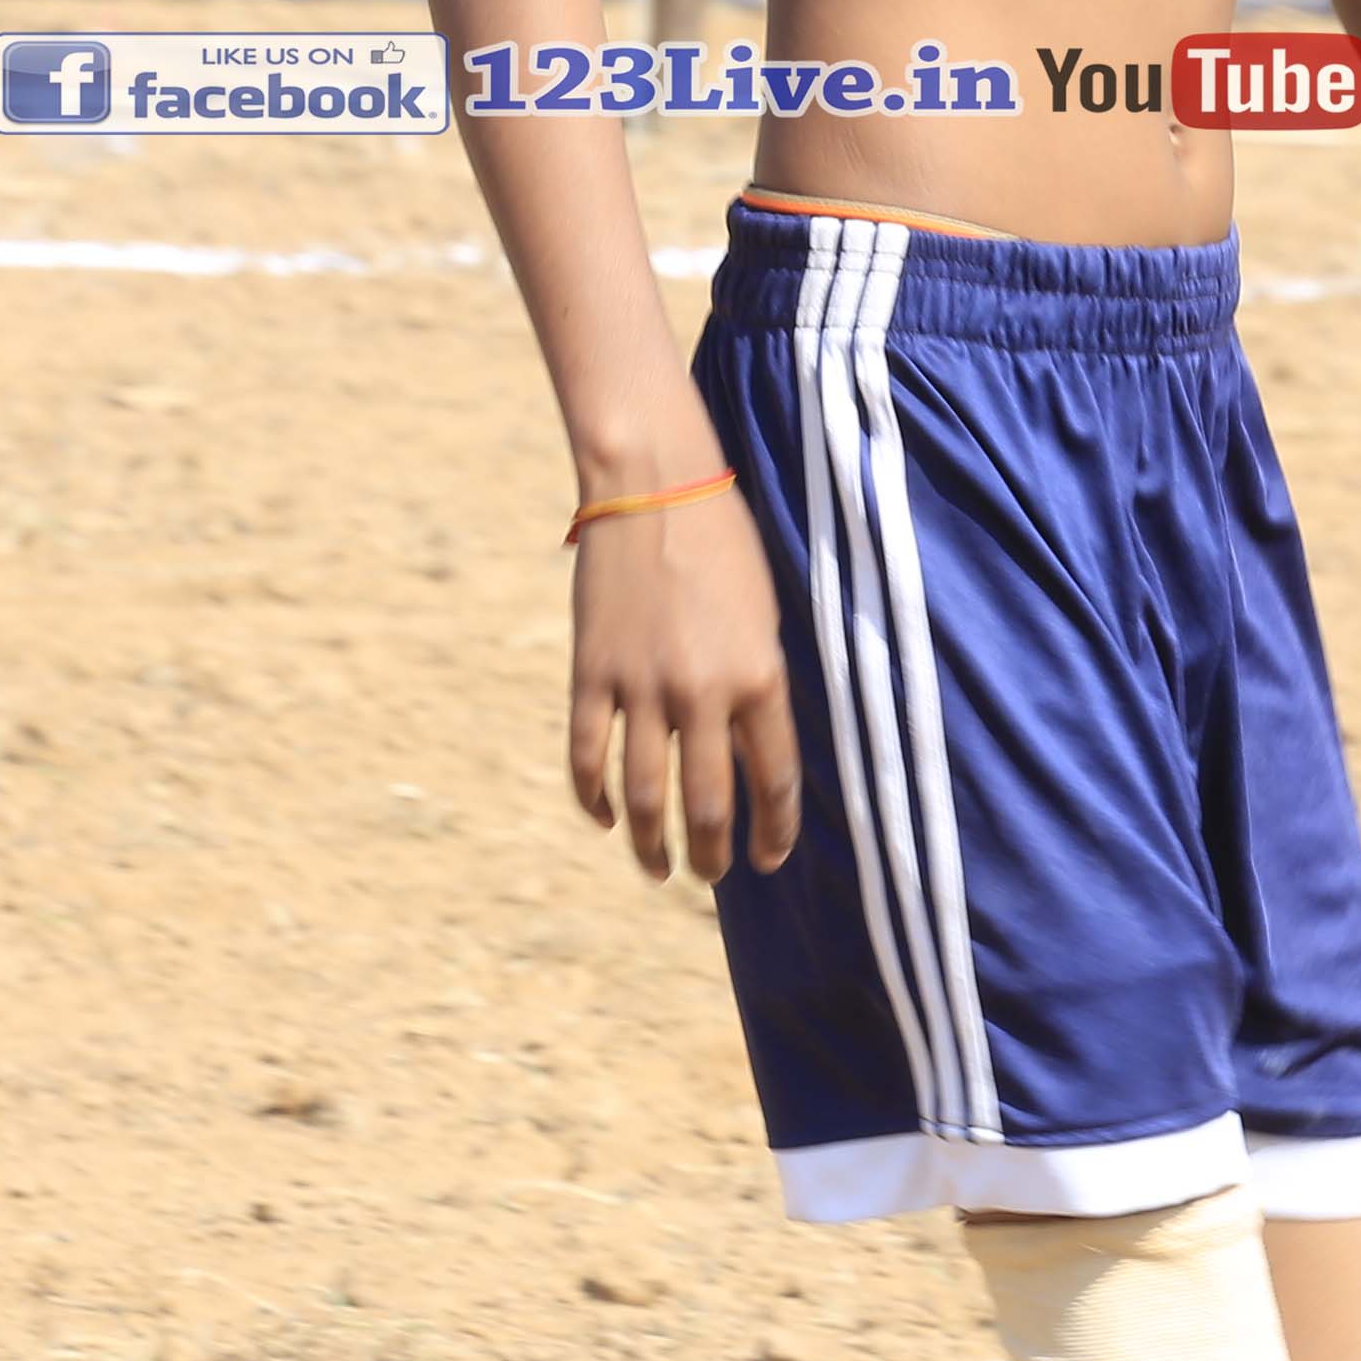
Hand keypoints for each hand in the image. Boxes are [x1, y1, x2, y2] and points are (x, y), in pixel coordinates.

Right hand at [566, 483, 804, 884]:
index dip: (772, 834)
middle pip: (708, 807)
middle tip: (711, 874)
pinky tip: (606, 819)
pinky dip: (595, 800)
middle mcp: (703, 692)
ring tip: (660, 869)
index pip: (773, 783)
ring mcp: (642, 687)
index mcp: (760, 676)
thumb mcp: (765, 618)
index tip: (767, 860)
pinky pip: (588, 758)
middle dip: (712, 856)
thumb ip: (759, 688)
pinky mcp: (591, 674)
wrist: (653, 487)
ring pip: (645, 798)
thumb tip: (752, 757)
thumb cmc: (723, 545)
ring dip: (653, 847)